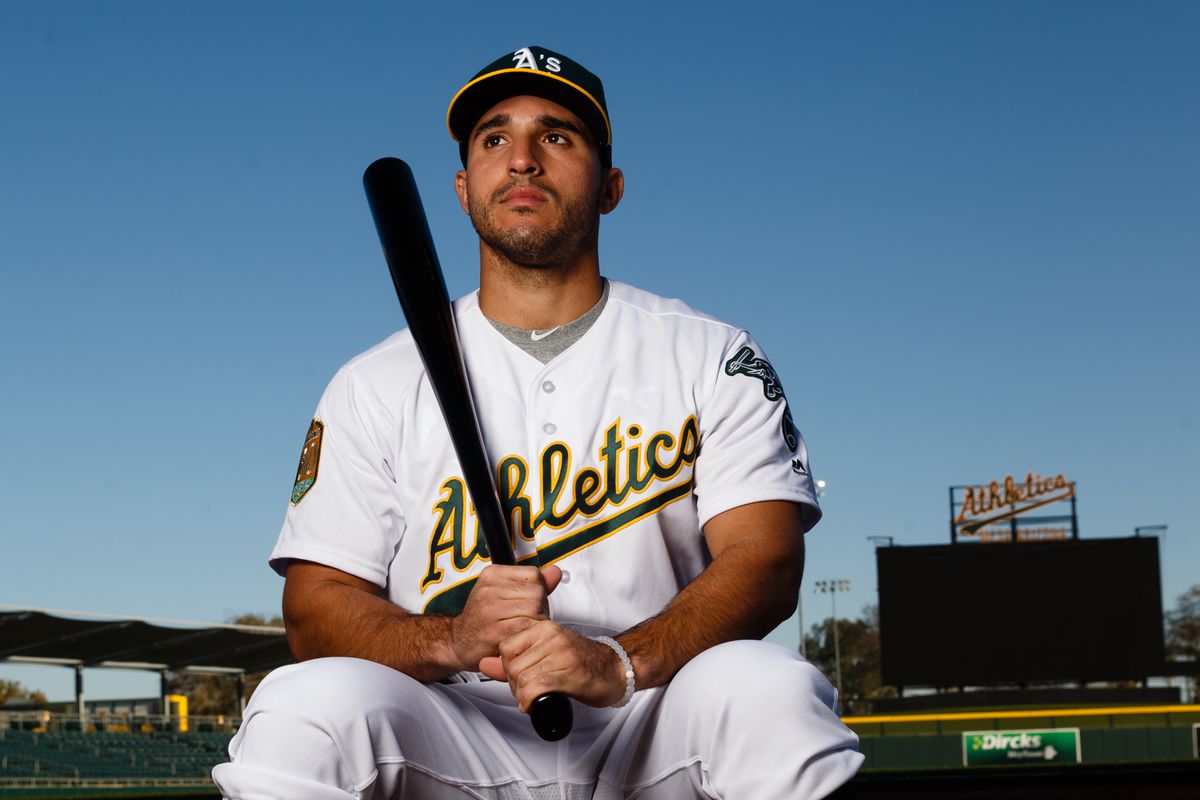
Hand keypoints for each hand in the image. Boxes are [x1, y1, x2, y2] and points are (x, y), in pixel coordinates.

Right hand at [448, 564, 561, 672]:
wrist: (458, 641)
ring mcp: (490, 610)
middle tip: (527, 618)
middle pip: (537, 593)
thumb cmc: (482, 618)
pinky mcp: (495, 631)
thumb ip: (531, 583)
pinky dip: (528, 635)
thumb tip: (554, 572)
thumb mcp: (503, 592)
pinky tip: (520, 637)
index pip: (534, 574)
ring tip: (523, 628)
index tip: (528, 601)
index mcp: (493, 574)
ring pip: (534, 610)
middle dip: (539, 608)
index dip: (539, 590)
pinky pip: (526, 628)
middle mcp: (489, 589)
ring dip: (536, 623)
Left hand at [479, 623, 627, 710]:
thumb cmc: (581, 662)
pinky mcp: (570, 673)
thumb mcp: (544, 654)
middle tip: (528, 691)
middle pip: (512, 665)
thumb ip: (514, 660)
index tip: (519, 676)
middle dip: (514, 684)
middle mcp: (552, 636)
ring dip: (523, 695)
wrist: (615, 669)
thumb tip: (484, 664)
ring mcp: (562, 654)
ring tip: (534, 697)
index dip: (507, 668)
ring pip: (522, 678)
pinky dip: (530, 701)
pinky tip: (536, 704)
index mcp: (544, 627)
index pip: (506, 647)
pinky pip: (536, 688)